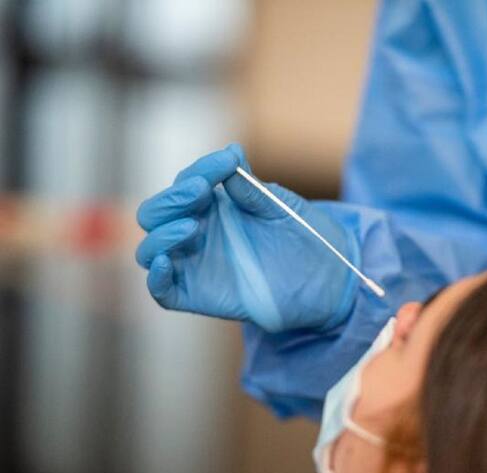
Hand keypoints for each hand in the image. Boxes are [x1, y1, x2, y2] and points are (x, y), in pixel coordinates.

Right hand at [135, 144, 357, 331]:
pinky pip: (163, 291)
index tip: (228, 162)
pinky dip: (156, 278)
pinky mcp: (199, 295)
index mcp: (213, 205)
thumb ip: (251, 189)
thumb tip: (231, 154)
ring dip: (162, 234)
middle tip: (200, 191)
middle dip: (170, 199)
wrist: (327, 278)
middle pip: (155, 214)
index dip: (201, 170)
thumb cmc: (303, 236)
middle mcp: (197, 231)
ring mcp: (195, 263)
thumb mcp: (280, 207)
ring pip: (151, 250)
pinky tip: (165, 261)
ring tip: (191, 226)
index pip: (186, 183)